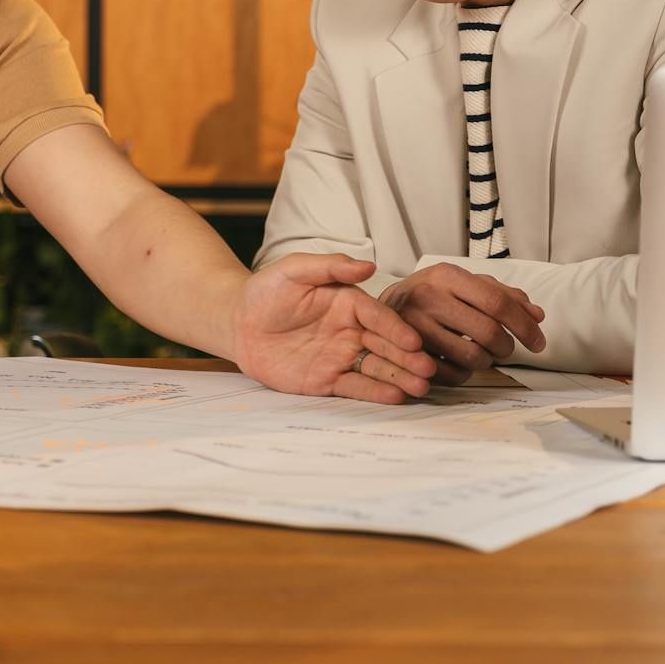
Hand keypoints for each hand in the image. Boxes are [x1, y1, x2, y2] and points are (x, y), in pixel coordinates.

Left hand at [232, 254, 438, 403]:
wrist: (237, 324)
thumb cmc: (265, 292)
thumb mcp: (293, 269)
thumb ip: (330, 266)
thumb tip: (368, 265)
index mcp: (348, 303)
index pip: (377, 316)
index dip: (396, 329)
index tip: (413, 341)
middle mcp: (350, 331)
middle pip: (385, 345)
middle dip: (408, 358)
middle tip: (427, 370)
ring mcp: (341, 357)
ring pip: (376, 368)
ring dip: (400, 378)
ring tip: (421, 388)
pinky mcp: (327, 380)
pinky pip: (354, 388)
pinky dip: (375, 393)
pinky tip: (395, 397)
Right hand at [381, 263, 545, 384]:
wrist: (379, 310)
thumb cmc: (430, 295)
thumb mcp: (461, 284)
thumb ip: (501, 295)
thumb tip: (536, 315)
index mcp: (447, 275)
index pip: (497, 302)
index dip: (524, 326)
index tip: (538, 342)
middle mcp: (428, 297)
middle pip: (489, 332)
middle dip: (507, 347)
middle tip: (506, 348)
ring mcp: (415, 327)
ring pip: (473, 357)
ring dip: (487, 361)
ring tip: (481, 353)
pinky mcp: (408, 354)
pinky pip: (453, 375)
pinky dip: (465, 374)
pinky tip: (461, 363)